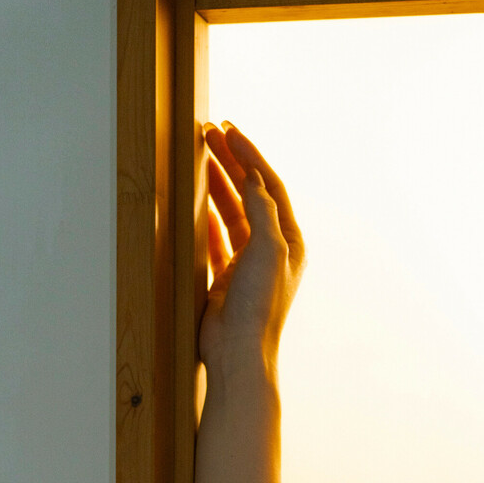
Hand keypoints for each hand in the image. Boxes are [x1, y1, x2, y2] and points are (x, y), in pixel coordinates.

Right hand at [200, 122, 305, 372]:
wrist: (238, 351)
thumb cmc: (258, 306)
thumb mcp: (268, 250)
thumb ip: (262, 210)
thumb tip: (254, 177)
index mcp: (289, 243)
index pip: (270, 186)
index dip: (250, 156)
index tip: (228, 131)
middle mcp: (271, 251)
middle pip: (250, 195)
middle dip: (231, 162)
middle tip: (208, 134)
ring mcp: (247, 264)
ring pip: (231, 213)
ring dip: (217, 184)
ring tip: (199, 157)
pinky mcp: (226, 278)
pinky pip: (215, 238)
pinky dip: (205, 216)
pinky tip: (194, 200)